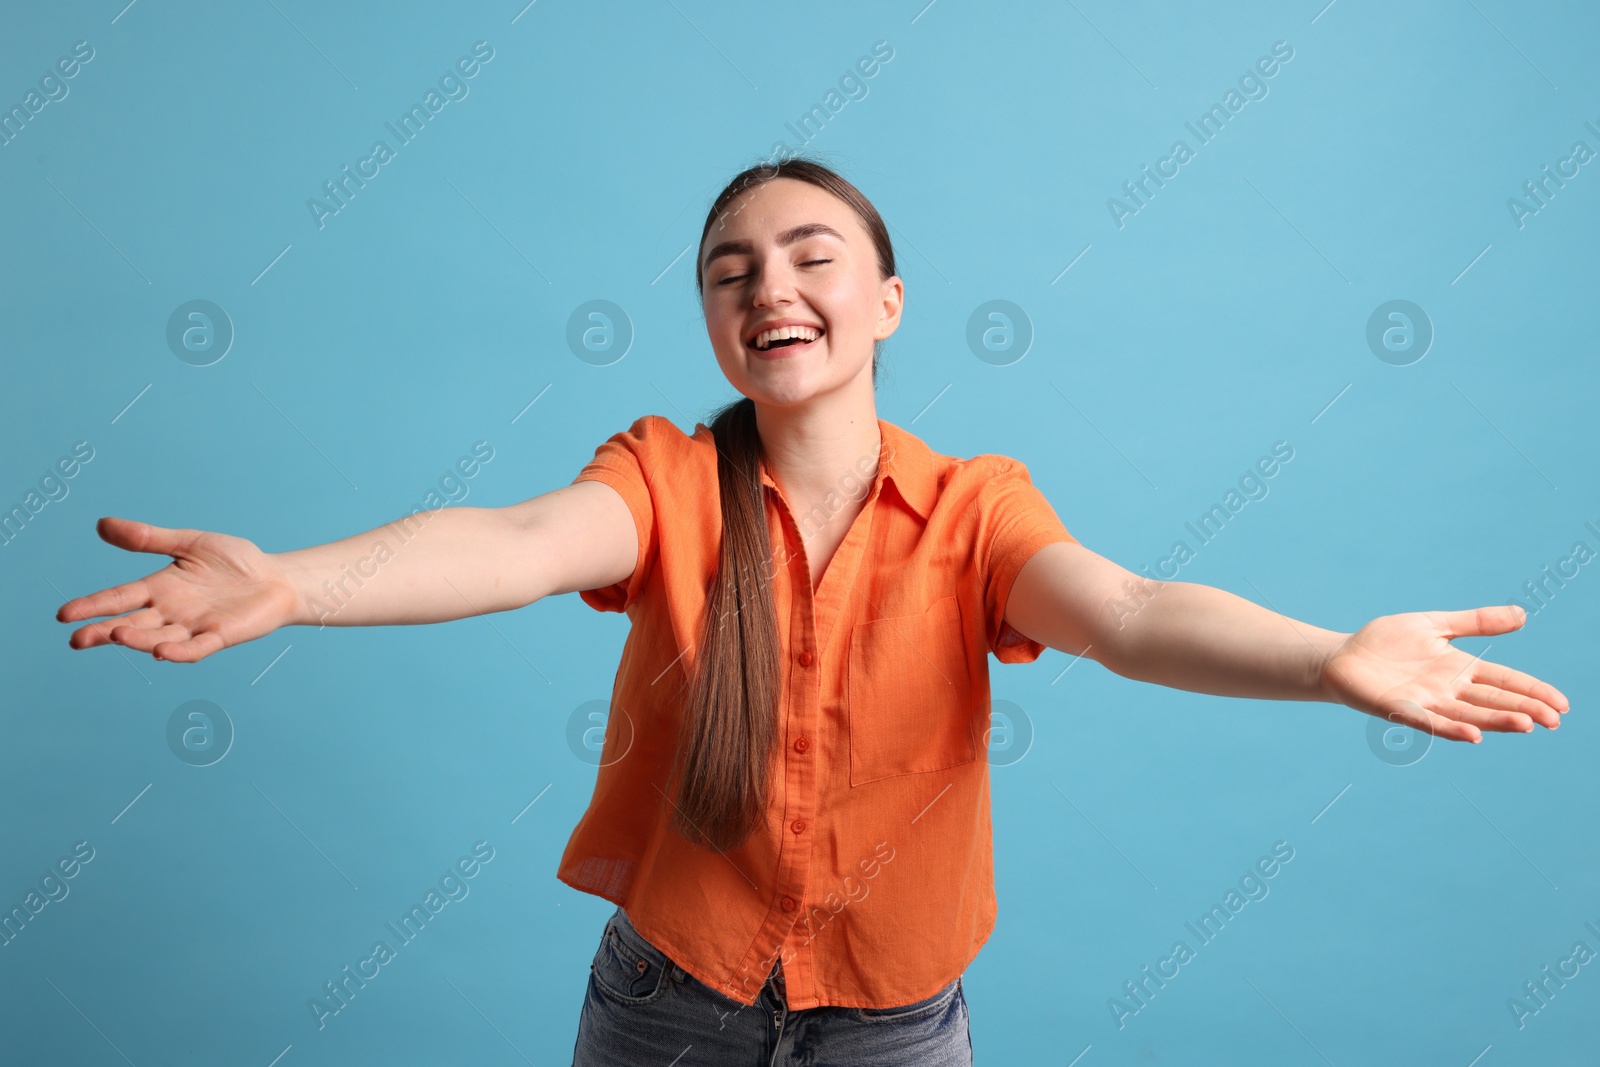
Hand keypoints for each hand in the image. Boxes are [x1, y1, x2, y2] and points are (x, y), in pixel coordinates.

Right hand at [56, 517, 301, 662]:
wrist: (277, 577)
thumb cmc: (235, 561)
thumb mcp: (189, 542)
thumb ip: (148, 538)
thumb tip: (101, 524)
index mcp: (160, 588)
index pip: (119, 597)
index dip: (93, 605)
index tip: (64, 614)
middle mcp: (171, 612)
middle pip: (131, 623)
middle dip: (103, 631)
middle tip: (76, 639)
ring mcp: (194, 626)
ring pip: (158, 637)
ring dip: (137, 639)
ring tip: (114, 635)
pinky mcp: (219, 636)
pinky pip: (196, 648)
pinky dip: (179, 652)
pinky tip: (161, 652)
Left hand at [1318, 606, 1568, 742]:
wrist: (1343, 656)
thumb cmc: (1386, 642)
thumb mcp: (1435, 624)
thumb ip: (1476, 622)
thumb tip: (1522, 613)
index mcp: (1460, 669)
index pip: (1504, 681)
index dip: (1532, 691)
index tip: (1562, 705)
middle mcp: (1448, 689)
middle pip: (1493, 701)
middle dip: (1524, 709)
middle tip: (1554, 720)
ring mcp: (1426, 701)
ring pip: (1468, 714)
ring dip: (1496, 721)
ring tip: (1525, 725)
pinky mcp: (1400, 709)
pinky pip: (1429, 721)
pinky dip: (1451, 728)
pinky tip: (1473, 735)